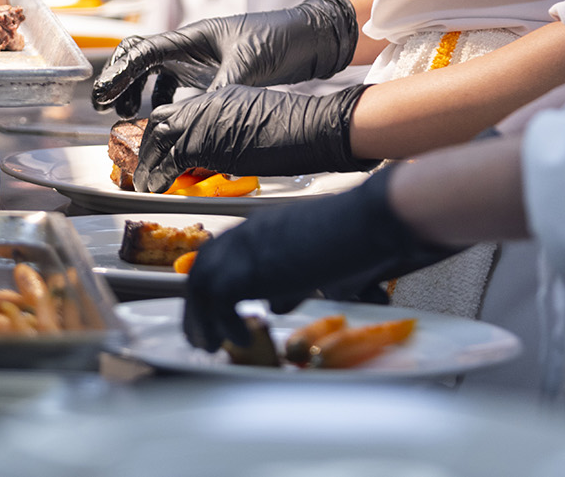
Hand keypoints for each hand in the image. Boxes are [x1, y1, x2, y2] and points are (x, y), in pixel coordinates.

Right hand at [91, 0, 358, 115]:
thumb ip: (221, 90)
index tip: (102, 96)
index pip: (143, 53)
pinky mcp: (214, 69)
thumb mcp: (249, 66)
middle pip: (140, 57)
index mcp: (192, 37)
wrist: (311, 36)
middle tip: (106, 106)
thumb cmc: (281, 39)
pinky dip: (162, 95)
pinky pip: (176, 80)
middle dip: (120, 79)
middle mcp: (191, 45)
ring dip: (138, 89)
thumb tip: (197, 119)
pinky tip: (164, 113)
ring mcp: (201, 57)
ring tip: (129, 115)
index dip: (118, 75)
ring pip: (156, 70)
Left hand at [135, 83, 376, 192]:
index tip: (155, 147)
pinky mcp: (202, 142)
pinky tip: (154, 187)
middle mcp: (205, 104)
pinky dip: (156, 176)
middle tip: (139, 164)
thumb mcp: (255, 124)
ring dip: (146, 162)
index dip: (163, 131)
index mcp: (219, 96)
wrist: (309, 125)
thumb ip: (229, 134)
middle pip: (161, 121)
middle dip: (146, 144)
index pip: (179, 112)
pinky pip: (168, 161)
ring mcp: (202, 120)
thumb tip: (217, 156)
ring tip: (141, 180)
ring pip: (158, 139)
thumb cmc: (296, 128)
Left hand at [182, 166, 460, 350]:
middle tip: (202, 335)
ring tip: (211, 344)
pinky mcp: (252, 268)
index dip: (211, 285)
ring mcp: (246, 249)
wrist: (366, 220)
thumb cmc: (354, 236)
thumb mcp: (313, 262)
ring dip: (203, 319)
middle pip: (204, 269)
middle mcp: (246, 235)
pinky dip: (226, 324)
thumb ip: (291, 281)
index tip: (211, 311)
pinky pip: (221, 301)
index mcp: (259, 229)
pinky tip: (241, 338)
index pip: (218, 255)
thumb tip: (277, 304)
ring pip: (203, 285)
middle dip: (198, 306)